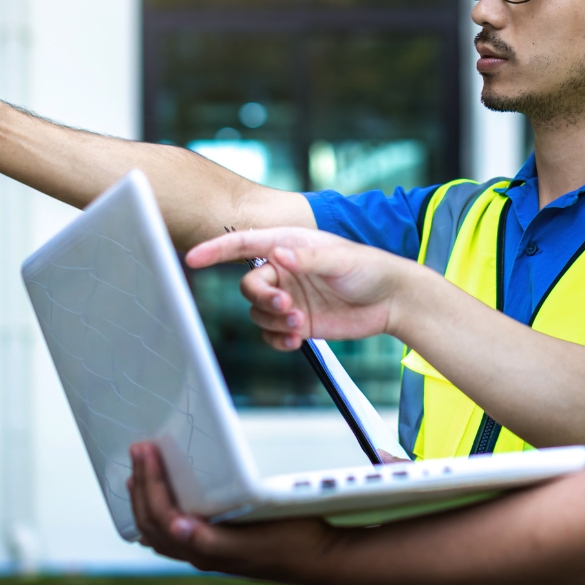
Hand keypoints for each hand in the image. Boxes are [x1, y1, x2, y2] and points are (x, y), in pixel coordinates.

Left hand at [127, 441, 343, 584]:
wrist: (319, 557)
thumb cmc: (292, 541)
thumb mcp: (255, 538)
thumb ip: (213, 540)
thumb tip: (177, 528)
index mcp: (205, 551)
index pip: (162, 517)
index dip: (150, 482)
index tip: (147, 449)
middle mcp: (199, 554)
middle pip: (152, 523)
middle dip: (141, 484)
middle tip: (138, 448)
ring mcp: (205, 552)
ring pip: (157, 531)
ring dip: (143, 499)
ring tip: (137, 471)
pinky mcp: (215, 545)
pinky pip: (172, 534)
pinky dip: (156, 514)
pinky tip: (158, 503)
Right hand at [185, 228, 411, 349]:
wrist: (392, 300)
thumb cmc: (370, 268)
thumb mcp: (341, 258)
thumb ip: (307, 258)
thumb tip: (278, 254)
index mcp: (289, 245)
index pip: (244, 244)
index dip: (216, 250)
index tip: (192, 258)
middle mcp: (284, 270)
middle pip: (250, 286)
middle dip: (262, 299)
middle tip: (287, 307)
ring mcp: (290, 296)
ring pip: (258, 312)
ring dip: (273, 321)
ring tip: (300, 323)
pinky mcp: (298, 320)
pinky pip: (271, 333)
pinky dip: (277, 338)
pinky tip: (295, 339)